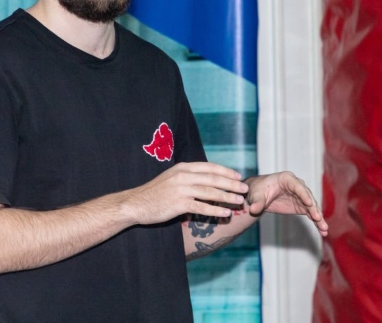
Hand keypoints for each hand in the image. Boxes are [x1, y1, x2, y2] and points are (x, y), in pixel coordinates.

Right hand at [124, 162, 248, 224]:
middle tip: (245, 189)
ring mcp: (181, 189)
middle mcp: (183, 176)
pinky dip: (215, 210)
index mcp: (183, 168)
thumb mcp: (171, 178)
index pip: (210, 167)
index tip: (238, 176)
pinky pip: (201, 207)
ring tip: (240, 201)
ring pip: (210, 192)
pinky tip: (225, 214)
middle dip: (231, 184)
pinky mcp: (178, 204)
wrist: (136, 203)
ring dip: (227, 197)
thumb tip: (205, 179)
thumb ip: (187, 177)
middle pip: (213, 178)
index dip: (226, 171)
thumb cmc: (155, 193)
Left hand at [245, 171, 327, 235]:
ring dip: (318, 217)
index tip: (309, 203)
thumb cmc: (258, 190)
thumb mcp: (256, 196)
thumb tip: (253, 210)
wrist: (259, 194)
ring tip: (324, 229)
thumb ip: (257, 202)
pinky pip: (311, 214)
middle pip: (308, 197)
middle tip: (318, 218)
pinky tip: (322, 231)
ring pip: (312, 207)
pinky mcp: (301, 206)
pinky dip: (317, 222)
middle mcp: (297, 186)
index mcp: (286, 179)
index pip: (298, 186)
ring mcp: (301, 196)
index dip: (304, 194)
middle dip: (313, 208)